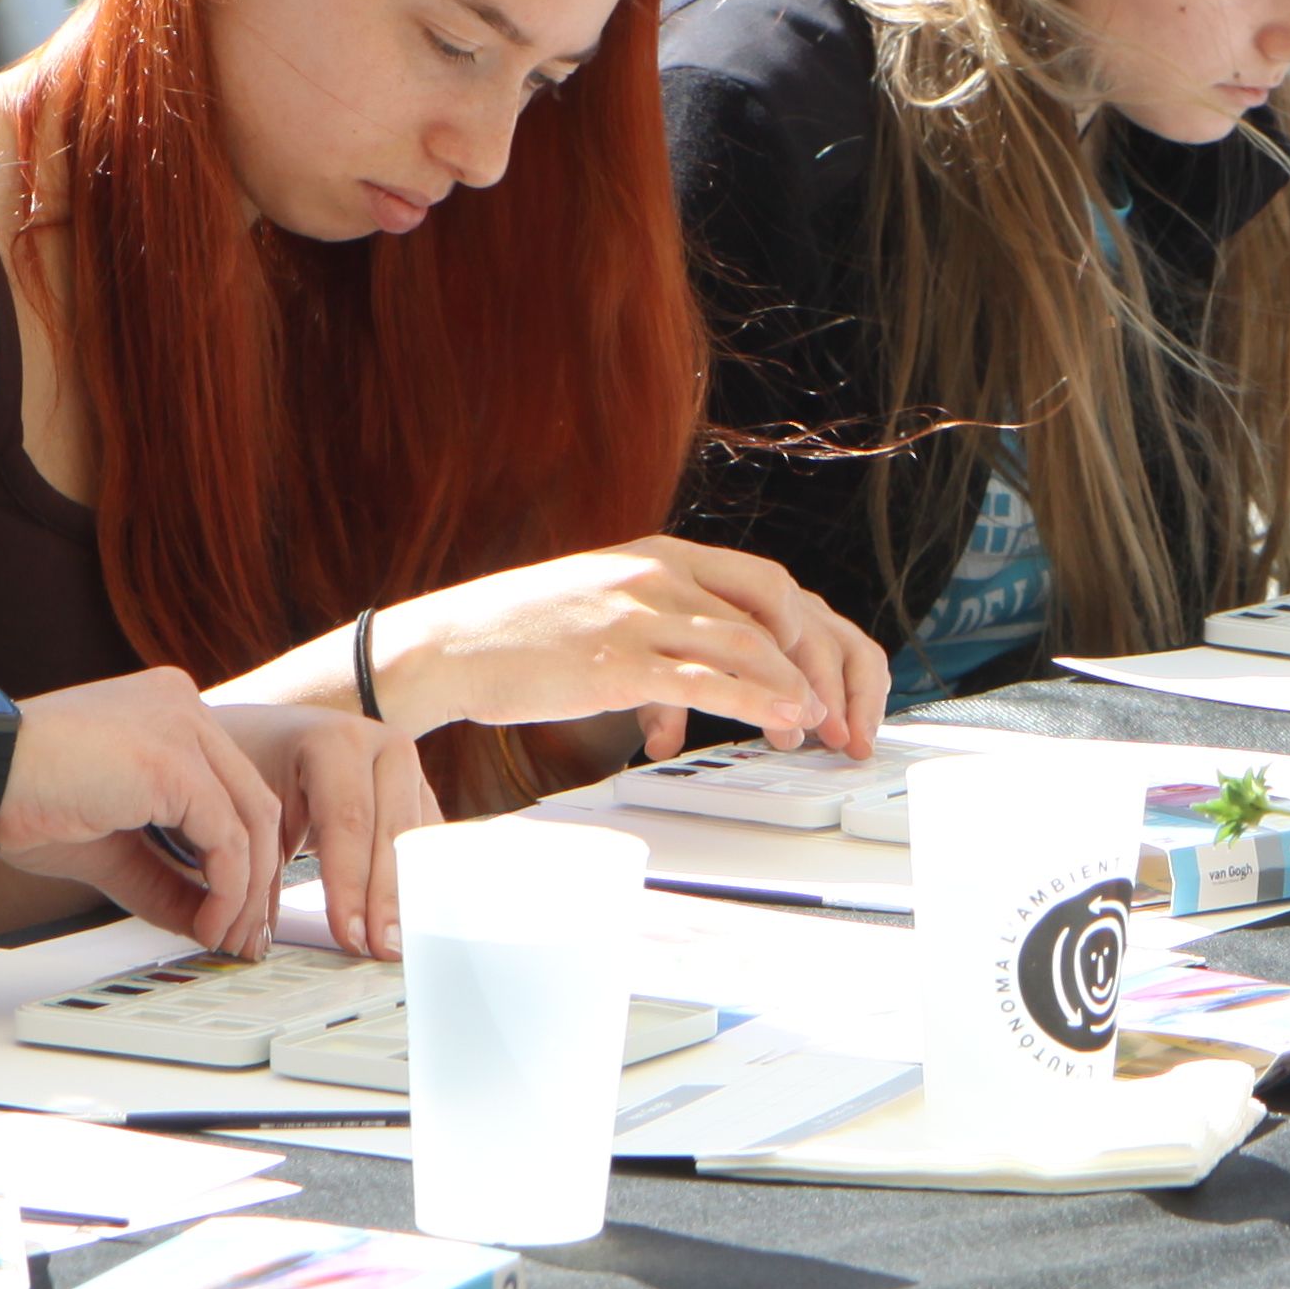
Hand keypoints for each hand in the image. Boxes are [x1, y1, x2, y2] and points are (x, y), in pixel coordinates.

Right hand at [0, 669, 288, 956]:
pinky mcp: (175, 763)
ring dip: (247, 892)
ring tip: (228, 940)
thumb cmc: (21, 797)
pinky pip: (227, 837)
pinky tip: (210, 922)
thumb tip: (206, 921)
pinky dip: (227, 888)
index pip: (233, 786)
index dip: (245, 854)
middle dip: (258, 879)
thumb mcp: (112, 846)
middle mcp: (185, 708)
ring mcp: (184, 728)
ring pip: (253, 820)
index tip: (237, 908)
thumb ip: (164, 877)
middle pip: (254, 801)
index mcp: (170, 712)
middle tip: (246, 936)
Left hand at [215, 705, 445, 959]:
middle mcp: (384, 747)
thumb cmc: (253, 766)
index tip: (349, 935)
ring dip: (407, 895)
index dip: (351, 883)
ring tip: (396, 944)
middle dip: (387, 898)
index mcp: (336, 740)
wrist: (272, 731)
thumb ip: (261, 863)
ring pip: (419, 840)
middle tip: (381, 949)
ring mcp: (410, 769)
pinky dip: (418, 881)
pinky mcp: (420, 793)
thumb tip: (261, 936)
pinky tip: (409, 920)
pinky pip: (427, 842)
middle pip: (394, 833)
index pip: (348, 821)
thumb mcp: (248, 805)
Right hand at [371, 538, 892, 762]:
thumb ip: (662, 639)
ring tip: (813, 732)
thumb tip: (694, 704)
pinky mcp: (619, 658)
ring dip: (796, 690)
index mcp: (665, 556)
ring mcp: (641, 612)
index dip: (817, 637)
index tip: (835, 687)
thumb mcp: (608, 613)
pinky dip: (755, 700)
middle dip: (825, 666)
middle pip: (780, 609)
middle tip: (841, 720)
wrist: (448, 644)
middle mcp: (663, 573)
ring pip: (751, 642)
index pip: (773, 585)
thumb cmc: (524, 636)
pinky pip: (706, 678)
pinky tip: (778, 722)